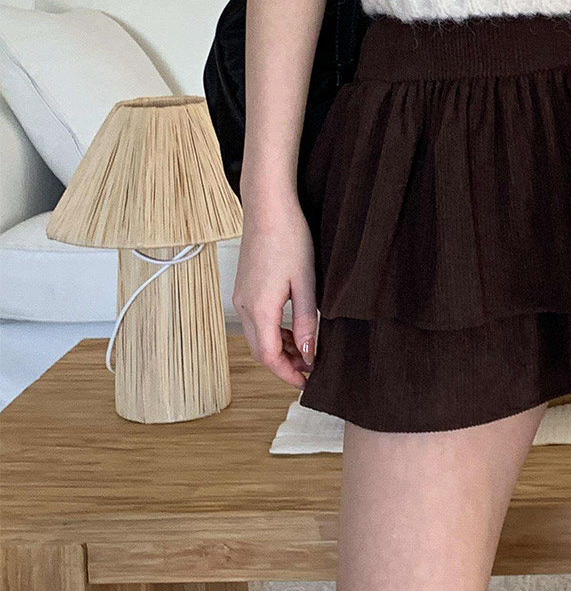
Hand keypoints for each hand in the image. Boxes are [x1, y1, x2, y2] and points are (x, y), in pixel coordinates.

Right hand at [232, 194, 317, 389]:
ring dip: (279, 349)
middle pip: (260, 350)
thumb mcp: (305, 284)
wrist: (268, 208)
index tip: (306, 383)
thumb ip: (306, 322)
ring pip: (258, 336)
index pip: (269, 356)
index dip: (287, 373)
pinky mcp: (244, 288)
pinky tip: (292, 330)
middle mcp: (244, 306)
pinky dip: (273, 332)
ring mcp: (241, 296)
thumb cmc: (290, 239)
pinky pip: (256, 320)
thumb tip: (308, 353)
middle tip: (309, 371)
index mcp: (260, 308)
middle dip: (284, 365)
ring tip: (305, 352)